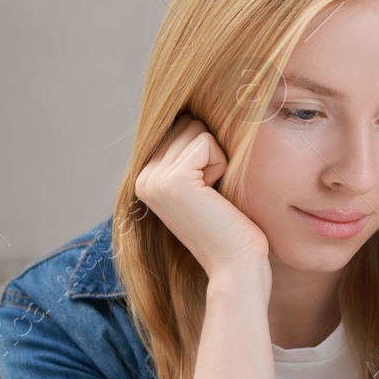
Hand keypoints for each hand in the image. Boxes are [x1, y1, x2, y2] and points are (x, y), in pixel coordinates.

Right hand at [134, 115, 268, 283]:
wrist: (235, 265)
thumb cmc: (230, 226)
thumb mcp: (202, 184)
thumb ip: (188, 153)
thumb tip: (194, 112)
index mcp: (145, 177)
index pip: (179, 127)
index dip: (206, 152)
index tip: (208, 191)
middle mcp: (142, 177)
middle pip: (187, 124)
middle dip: (211, 152)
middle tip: (213, 194)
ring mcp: (153, 179)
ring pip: (197, 130)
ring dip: (217, 159)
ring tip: (214, 196)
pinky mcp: (173, 180)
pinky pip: (207, 142)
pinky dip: (221, 164)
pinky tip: (217, 196)